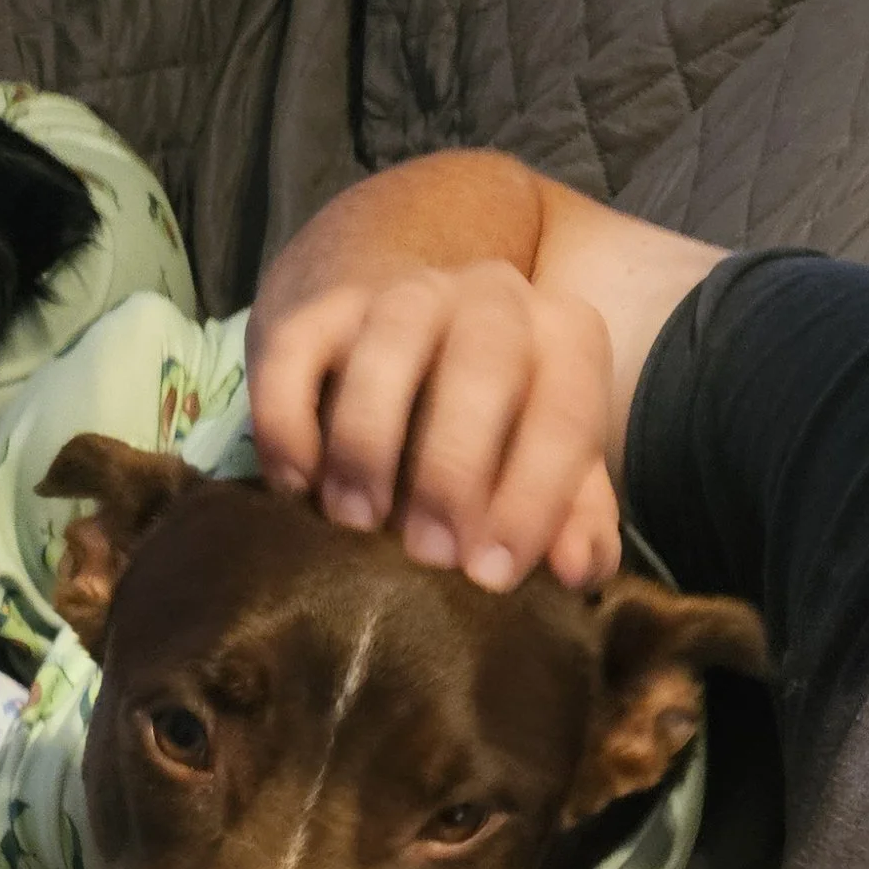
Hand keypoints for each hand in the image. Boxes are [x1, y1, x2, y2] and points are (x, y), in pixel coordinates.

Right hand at [246, 263, 623, 592]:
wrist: (401, 329)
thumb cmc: (488, 423)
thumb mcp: (543, 464)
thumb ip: (573, 520)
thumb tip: (577, 569)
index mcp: (562, 337)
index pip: (566, 409)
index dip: (533, 499)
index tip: (490, 575)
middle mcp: (491, 297)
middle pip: (484, 362)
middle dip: (453, 470)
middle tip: (427, 556)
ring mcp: (403, 293)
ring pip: (388, 344)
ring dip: (368, 442)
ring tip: (356, 523)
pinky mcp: (321, 309)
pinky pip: (297, 353)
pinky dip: (291, 425)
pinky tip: (297, 486)